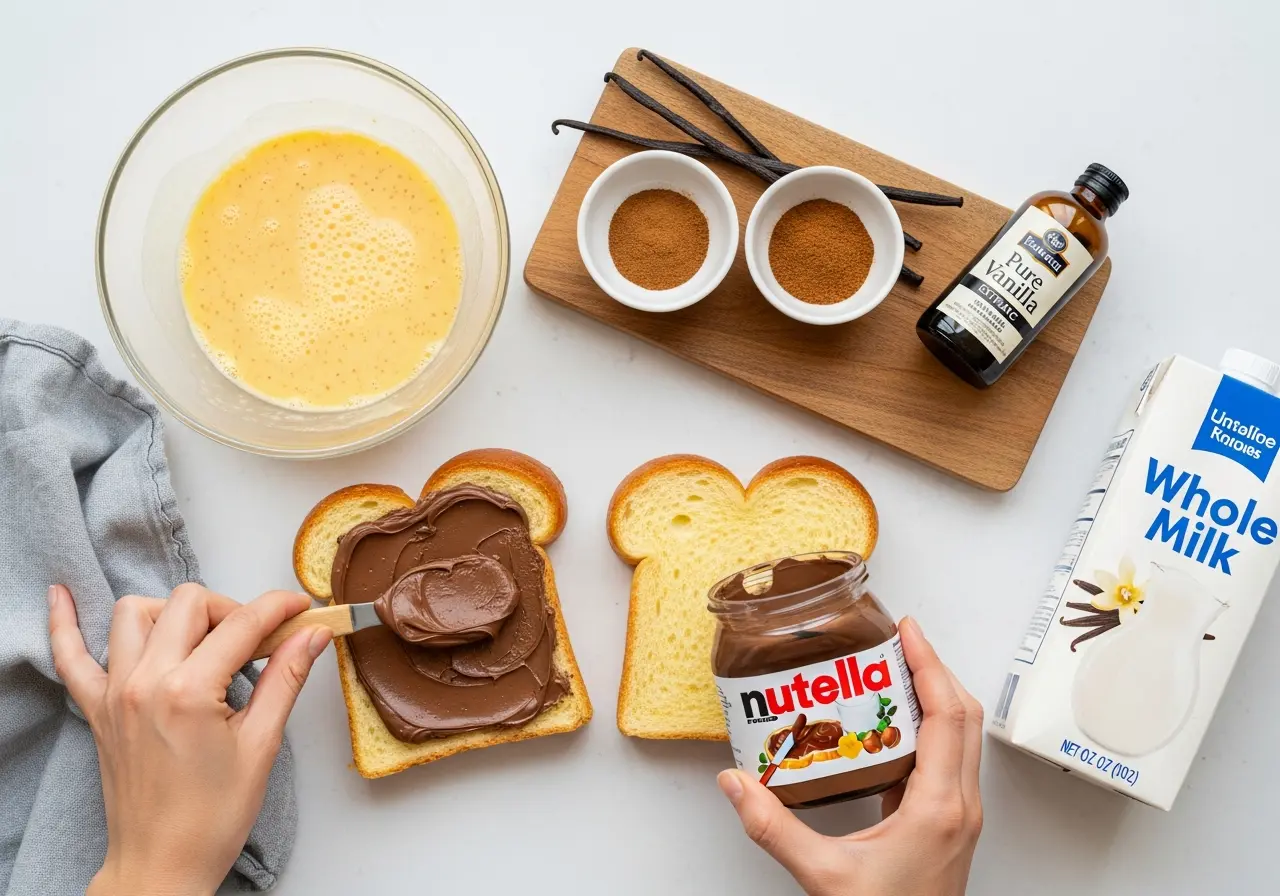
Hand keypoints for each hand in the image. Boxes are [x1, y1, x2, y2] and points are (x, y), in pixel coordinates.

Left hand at [48, 582, 331, 895]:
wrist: (162, 865)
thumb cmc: (211, 818)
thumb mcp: (262, 745)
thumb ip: (286, 679)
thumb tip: (313, 636)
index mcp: (189, 692)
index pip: (242, 624)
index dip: (280, 608)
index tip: (302, 609)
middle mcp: (144, 682)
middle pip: (188, 603)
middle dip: (231, 608)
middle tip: (258, 638)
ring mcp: (114, 693)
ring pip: (136, 613)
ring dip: (173, 612)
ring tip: (203, 637)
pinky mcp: (96, 708)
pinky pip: (68, 656)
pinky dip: (63, 623)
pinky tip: (63, 595)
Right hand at [717, 616, 982, 895]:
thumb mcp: (823, 876)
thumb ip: (774, 827)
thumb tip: (735, 784)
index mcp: (938, 808)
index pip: (947, 716)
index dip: (929, 665)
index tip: (907, 632)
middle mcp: (959, 807)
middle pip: (964, 717)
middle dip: (935, 670)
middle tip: (900, 641)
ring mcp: (958, 819)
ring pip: (961, 739)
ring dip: (936, 699)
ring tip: (894, 674)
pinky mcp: (947, 829)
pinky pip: (947, 763)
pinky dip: (928, 732)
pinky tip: (889, 731)